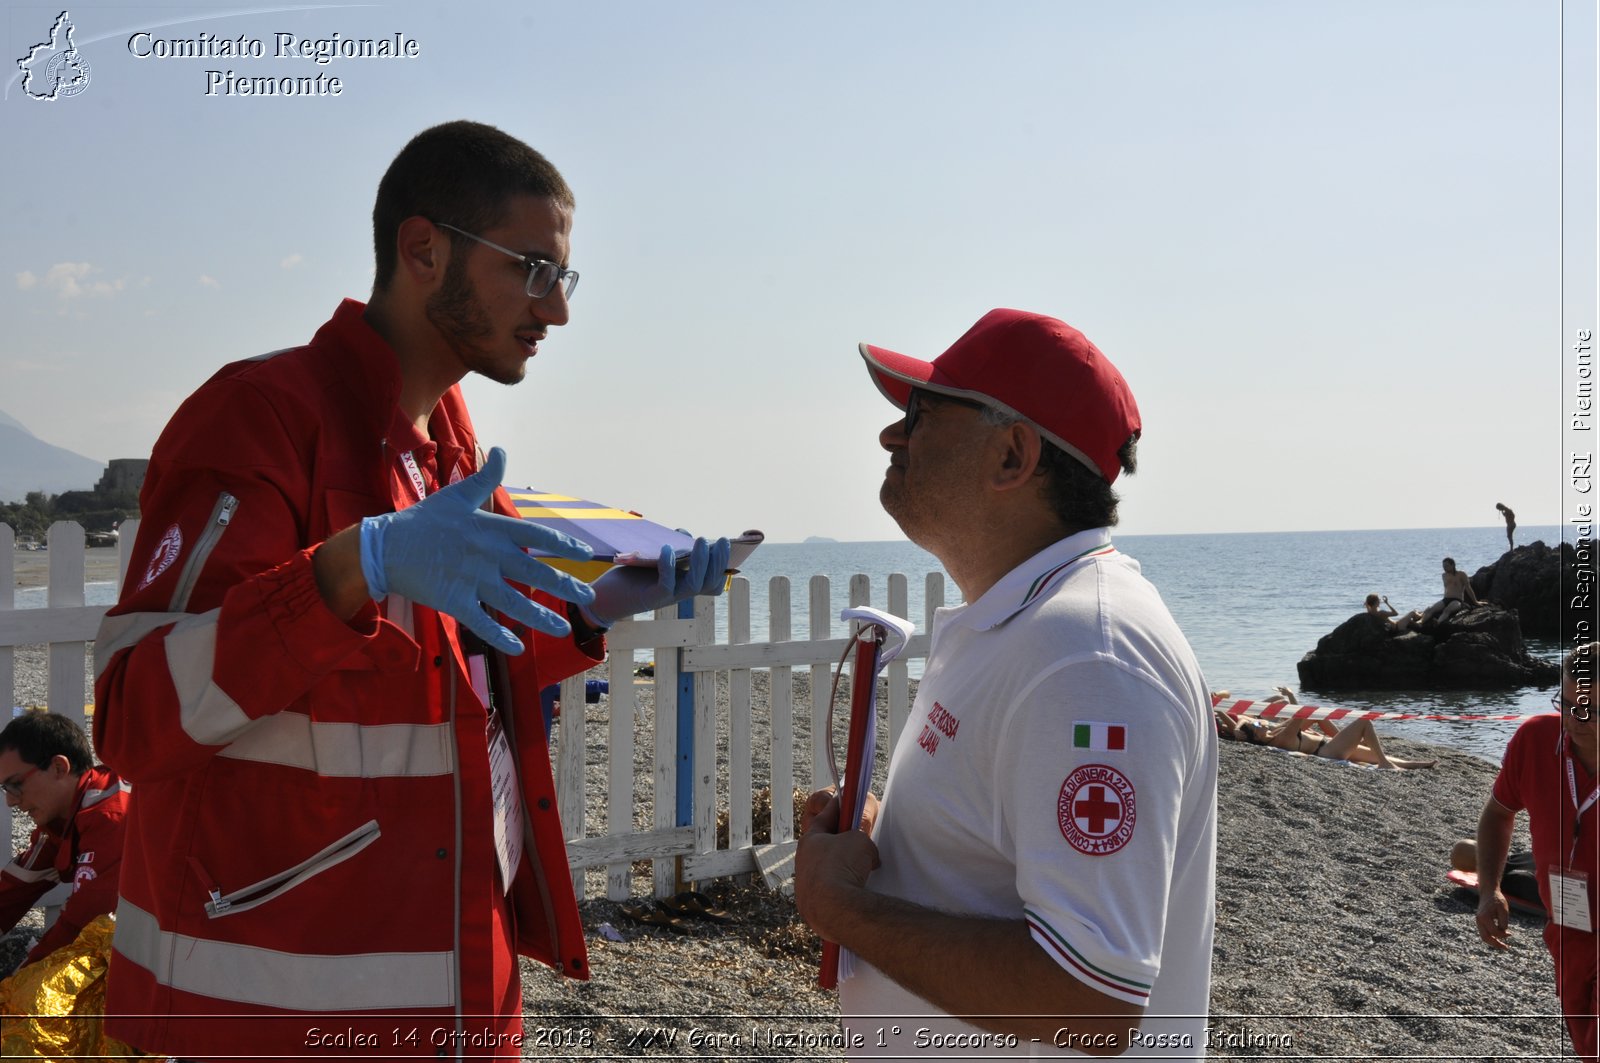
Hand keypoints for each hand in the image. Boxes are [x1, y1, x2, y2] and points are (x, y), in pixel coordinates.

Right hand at [358, 447, 595, 654]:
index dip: (564, 546)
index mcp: (491, 528)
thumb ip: (485, 477)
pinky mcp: (454, 601)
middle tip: (588, 596)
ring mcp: (472, 580)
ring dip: (541, 618)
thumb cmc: (423, 520)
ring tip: (563, 628)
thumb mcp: (456, 495)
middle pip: (535, 573)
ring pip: (514, 603)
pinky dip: (500, 637)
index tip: (585, 554)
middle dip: (565, 586)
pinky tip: (517, 648)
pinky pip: (482, 623)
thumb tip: (501, 449)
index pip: (537, 537)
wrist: (385, 547)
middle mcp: (487, 555)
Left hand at [582, 536, 730, 626]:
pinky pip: (667, 584)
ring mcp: (666, 597)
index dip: (722, 566)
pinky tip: (667, 549)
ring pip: (694, 585)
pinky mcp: (651, 599)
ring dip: (701, 563)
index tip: (726, 544)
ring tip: (701, 541)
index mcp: (682, 584)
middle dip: (719, 561)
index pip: (711, 581)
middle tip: (721, 540)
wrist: (600, 598)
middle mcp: (678, 593)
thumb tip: (682, 534)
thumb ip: (670, 548)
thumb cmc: (628, 576)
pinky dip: (669, 566)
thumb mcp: (652, 558)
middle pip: (709, 583)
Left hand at [794, 792, 881, 940]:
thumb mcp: (860, 840)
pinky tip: (854, 893)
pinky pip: (829, 892)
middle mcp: (803, 861)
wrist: (834, 908)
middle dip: (843, 843)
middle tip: (860, 842)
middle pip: (825, 845)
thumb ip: (861, 839)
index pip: (826, 816)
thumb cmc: (843, 866)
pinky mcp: (811, 906)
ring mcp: (805, 885)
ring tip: (860, 873)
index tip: (847, 802)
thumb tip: (868, 856)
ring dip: (842, 869)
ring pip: (826, 871)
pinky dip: (841, 890)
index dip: (839, 807)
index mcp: (811, 839)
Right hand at [1476, 891, 1510, 948]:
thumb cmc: (1497, 900)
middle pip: (1485, 938)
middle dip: (1496, 944)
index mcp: (1484, 917)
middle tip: (1506, 948)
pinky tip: (1499, 938)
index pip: (1494, 932)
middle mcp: (1479, 920)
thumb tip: (1503, 934)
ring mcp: (1478, 921)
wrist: (1488, 892)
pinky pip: (1484, 933)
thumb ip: (1503, 922)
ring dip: (1493, 942)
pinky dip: (1491, 937)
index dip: (1503, 935)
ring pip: (1484, 937)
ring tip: (1503, 946)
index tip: (1510, 934)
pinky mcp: (1480, 922)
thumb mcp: (1504, 910)